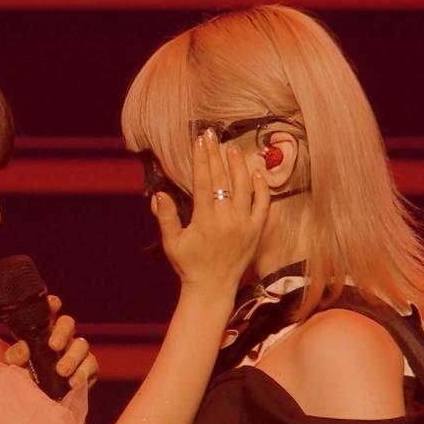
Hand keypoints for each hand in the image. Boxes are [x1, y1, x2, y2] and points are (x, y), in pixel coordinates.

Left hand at [4, 294, 98, 389]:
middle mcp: (62, 338)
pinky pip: (91, 366)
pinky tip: (73, 382)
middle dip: (63, 332)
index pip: (50, 311)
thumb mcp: (17, 365)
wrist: (39, 401)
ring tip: (62, 371)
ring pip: (82, 345)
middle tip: (54, 345)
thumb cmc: (27, 377)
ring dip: (72, 357)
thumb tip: (24, 347)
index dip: (53, 304)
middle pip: (68, 323)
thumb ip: (16, 355)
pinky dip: (83, 373)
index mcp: (44, 331)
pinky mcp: (88, 369)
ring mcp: (77, 353)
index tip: (53, 305)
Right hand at [152, 129, 270, 293]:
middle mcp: (227, 219)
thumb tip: (159, 194)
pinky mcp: (257, 231)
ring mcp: (245, 224)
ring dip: (238, 165)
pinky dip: (260, 187)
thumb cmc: (189, 265)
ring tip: (232, 148)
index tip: (199, 141)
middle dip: (216, 154)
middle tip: (212, 134)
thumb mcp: (172, 243)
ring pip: (244, 187)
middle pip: (222, 179)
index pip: (204, 181)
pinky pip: (263, 204)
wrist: (213, 289)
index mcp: (205, 220)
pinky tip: (255, 172)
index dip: (201, 158)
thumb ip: (166, 217)